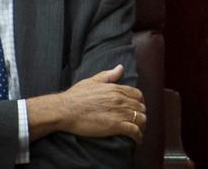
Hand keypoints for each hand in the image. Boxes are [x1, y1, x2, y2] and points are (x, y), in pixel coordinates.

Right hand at [28, 64, 145, 142]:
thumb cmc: (76, 96)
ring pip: (141, 119)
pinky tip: (136, 141)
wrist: (65, 110)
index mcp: (116, 89)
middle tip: (138, 123)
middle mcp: (121, 99)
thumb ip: (109, 75)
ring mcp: (119, 112)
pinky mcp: (116, 126)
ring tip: (138, 133)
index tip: (137, 109)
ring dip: (142, 127)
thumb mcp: (93, 81)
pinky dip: (138, 137)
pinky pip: (135, 131)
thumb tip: (121, 67)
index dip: (140, 102)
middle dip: (141, 115)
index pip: (137, 95)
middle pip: (141, 108)